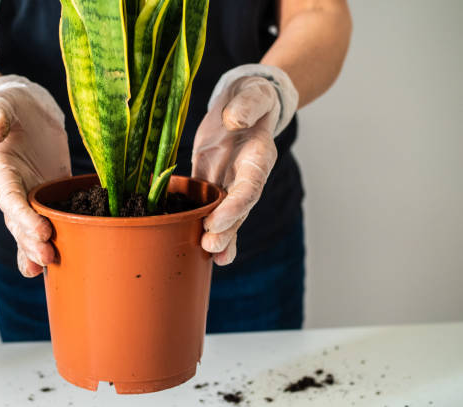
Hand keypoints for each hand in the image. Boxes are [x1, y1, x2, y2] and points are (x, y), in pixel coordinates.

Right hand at [0, 75, 70, 276]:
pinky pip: (51, 220)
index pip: (11, 198)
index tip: (41, 229)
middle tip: (48, 257)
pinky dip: (52, 239)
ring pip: (31, 229)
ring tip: (49, 266)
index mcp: (0, 171)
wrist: (24, 111)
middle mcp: (13, 189)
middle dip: (32, 241)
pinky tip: (58, 261)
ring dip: (38, 248)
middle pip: (20, 222)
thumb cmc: (11, 105)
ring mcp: (31, 196)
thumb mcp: (2, 103)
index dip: (24, 216)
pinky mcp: (50, 195)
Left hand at [192, 75, 281, 264]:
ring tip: (212, 256)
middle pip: (239, 210)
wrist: (244, 105)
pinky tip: (206, 252)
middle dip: (226, 230)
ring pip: (227, 217)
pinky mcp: (211, 183)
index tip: (217, 220)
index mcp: (258, 158)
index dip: (235, 206)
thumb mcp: (252, 94)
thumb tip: (234, 121)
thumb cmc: (251, 98)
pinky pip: (209, 209)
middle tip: (211, 247)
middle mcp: (247, 177)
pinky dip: (209, 229)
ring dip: (221, 238)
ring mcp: (230, 183)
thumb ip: (246, 105)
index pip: (248, 188)